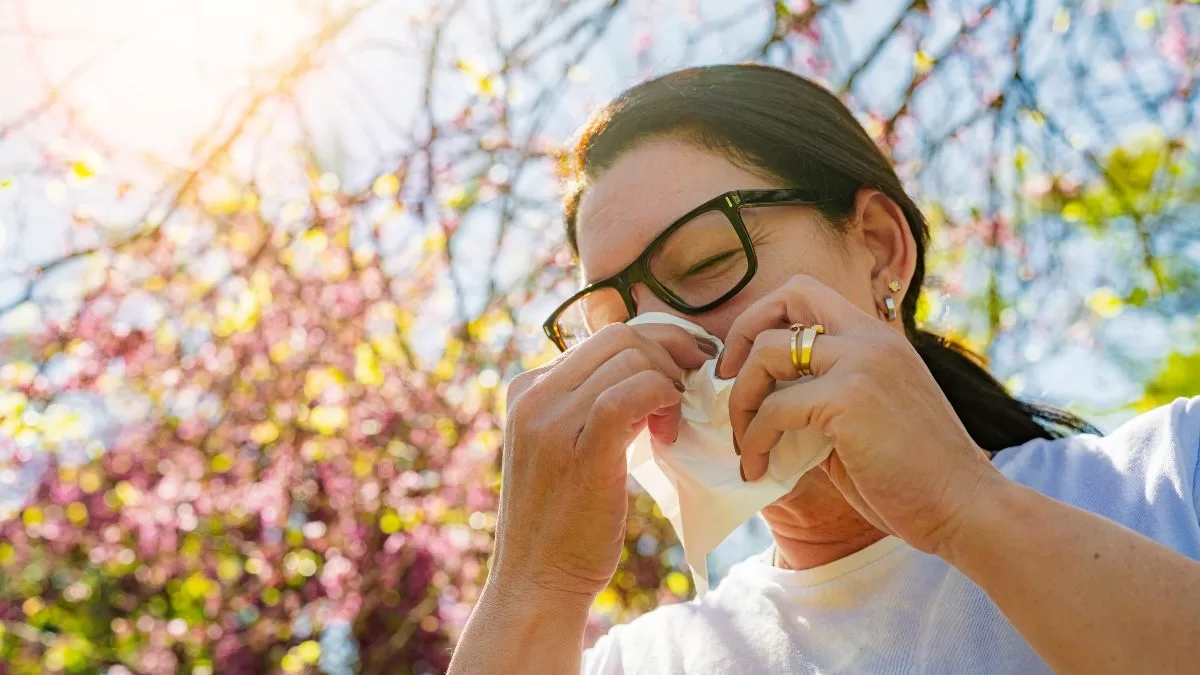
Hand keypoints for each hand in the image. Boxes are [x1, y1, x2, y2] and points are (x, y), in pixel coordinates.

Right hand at [491, 322, 711, 600]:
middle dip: (670, 354)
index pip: (603, 336)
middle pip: (619, 337)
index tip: (685, 370)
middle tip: (692, 390)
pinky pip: (632, 392)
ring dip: (669, 382)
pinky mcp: (578, 449)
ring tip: (673, 424)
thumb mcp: (566, 446)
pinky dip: (663, 398)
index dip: (656, 345)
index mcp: (528, 388)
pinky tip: (669, 432)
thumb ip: (592, 406)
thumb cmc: (563, 520)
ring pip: (630, 358)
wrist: (537, 581)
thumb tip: (650, 371)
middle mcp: (532, 394)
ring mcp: (549, 420)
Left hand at [718, 275, 1000, 553]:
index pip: (807, 293)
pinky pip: (775, 408)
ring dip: (740, 398)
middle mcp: (871, 338)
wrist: (964, 508)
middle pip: (788, 295)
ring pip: (768, 352)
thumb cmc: (915, 477)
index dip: (764, 320)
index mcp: (877, 338)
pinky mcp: (850, 398)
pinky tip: (758, 468)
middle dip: (742, 334)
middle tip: (726, 384)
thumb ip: (820, 399)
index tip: (744, 367)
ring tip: (743, 440)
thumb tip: (763, 406)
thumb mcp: (864, 420)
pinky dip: (755, 439)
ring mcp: (862, 363)